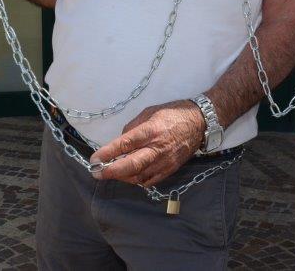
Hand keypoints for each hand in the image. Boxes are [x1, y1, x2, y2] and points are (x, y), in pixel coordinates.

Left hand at [89, 99, 205, 186]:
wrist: (199, 123)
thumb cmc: (172, 114)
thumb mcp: (149, 112)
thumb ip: (133, 128)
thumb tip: (120, 142)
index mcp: (150, 131)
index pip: (125, 144)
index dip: (107, 153)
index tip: (95, 159)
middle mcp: (157, 148)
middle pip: (130, 165)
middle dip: (111, 171)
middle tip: (97, 173)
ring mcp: (164, 161)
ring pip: (138, 176)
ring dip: (122, 176)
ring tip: (112, 172)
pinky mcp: (170, 170)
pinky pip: (150, 180)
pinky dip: (137, 180)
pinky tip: (129, 175)